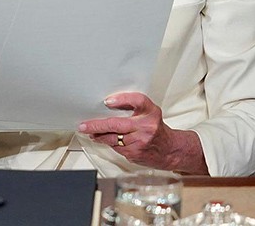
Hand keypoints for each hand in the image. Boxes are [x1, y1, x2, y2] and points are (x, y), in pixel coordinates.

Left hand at [78, 92, 207, 173]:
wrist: (170, 150)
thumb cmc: (156, 128)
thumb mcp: (149, 112)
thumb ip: (132, 106)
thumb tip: (107, 105)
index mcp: (150, 112)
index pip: (138, 101)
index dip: (122, 99)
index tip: (108, 101)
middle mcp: (146, 126)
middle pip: (117, 124)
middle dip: (97, 125)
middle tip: (84, 125)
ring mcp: (140, 142)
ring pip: (113, 139)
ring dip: (98, 136)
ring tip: (90, 132)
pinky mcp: (135, 154)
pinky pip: (116, 148)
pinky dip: (109, 143)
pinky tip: (104, 140)